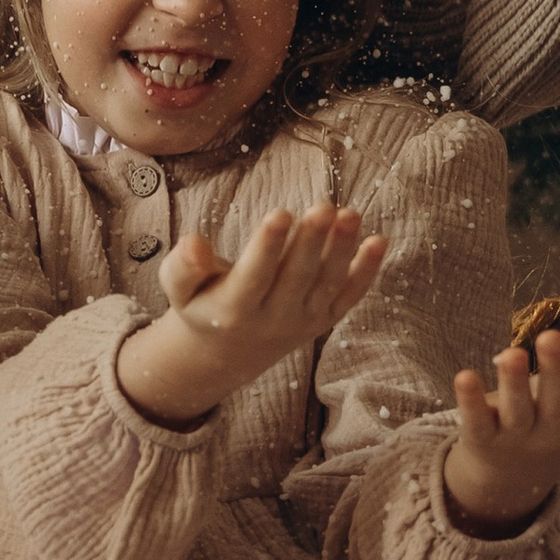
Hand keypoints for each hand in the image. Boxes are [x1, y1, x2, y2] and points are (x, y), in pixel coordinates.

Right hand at [114, 201, 387, 428]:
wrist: (229, 353)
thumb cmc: (202, 304)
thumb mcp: (179, 289)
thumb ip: (182, 266)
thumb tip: (192, 242)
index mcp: (233, 310)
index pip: (254, 276)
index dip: (268, 246)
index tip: (279, 213)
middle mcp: (273, 319)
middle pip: (296, 278)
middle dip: (311, 242)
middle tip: (323, 206)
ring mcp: (304, 321)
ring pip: (327, 284)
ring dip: (342, 249)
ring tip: (350, 214)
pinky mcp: (325, 319)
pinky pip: (349, 296)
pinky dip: (366, 271)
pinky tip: (379, 241)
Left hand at [442, 329, 559, 534]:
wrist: (512, 463)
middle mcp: (553, 433)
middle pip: (556, 405)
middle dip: (555, 373)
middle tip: (553, 336)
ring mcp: (516, 437)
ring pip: (516, 413)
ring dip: (512, 384)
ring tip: (510, 352)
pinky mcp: (482, 435)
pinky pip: (475, 422)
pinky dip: (468, 401)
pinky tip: (462, 375)